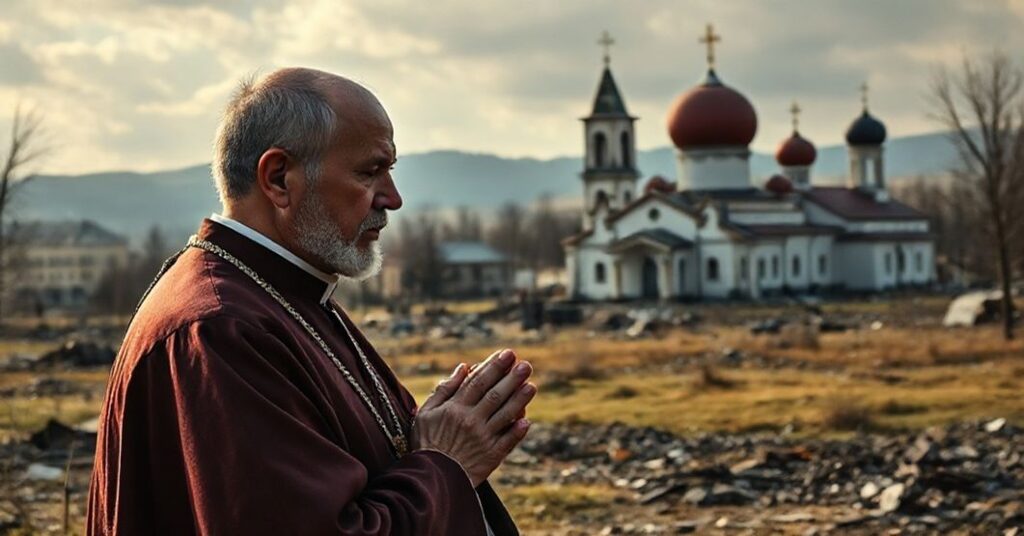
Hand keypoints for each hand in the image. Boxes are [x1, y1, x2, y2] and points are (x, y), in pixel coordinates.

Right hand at [411, 349, 535, 486]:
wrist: (429, 479)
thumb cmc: (426, 443)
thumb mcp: (426, 413)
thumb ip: (444, 389)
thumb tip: (463, 367)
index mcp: (455, 408)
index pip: (479, 381)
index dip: (495, 366)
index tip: (508, 353)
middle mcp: (470, 420)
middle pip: (495, 394)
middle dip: (512, 378)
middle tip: (526, 365)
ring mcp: (482, 438)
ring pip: (505, 415)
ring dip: (520, 400)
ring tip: (532, 386)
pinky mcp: (491, 456)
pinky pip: (508, 442)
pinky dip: (517, 431)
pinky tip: (526, 420)